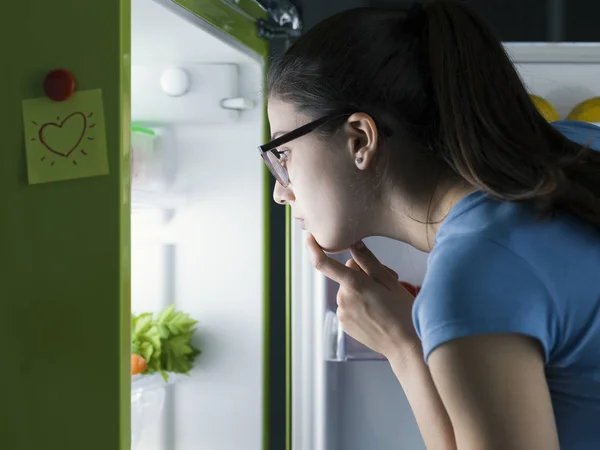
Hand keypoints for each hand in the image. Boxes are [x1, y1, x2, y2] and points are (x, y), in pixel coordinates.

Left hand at [306, 234, 419, 359]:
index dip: (313, 249)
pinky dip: (359, 304)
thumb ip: (368, 261)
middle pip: (347, 275)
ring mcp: (342, 313)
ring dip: (362, 290)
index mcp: (354, 284)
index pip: (324, 264)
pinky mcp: (344, 324)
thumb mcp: (389, 281)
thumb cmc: (402, 311)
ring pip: (349, 290)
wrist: (405, 345)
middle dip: (363, 275)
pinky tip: (376, 312)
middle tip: (387, 281)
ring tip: (383, 300)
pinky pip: (349, 306)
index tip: (309, 239)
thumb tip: (354, 243)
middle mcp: (343, 298)